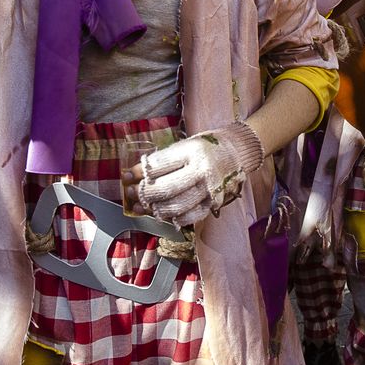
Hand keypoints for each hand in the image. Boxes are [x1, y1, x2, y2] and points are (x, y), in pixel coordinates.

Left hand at [120, 122, 264, 226]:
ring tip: (147, 206)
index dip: (139, 173)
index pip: (158, 165)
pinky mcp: (215, 202)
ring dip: (156, 209)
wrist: (237, 151)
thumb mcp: (182, 146)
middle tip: (135, 195)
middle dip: (145, 194)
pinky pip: (191, 216)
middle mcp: (202, 170)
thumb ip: (159, 160)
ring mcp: (210, 188)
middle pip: (166, 188)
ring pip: (177, 206)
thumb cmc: (205, 146)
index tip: (127, 177)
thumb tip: (130, 174)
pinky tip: (166, 214)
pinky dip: (175, 218)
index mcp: (192, 150)